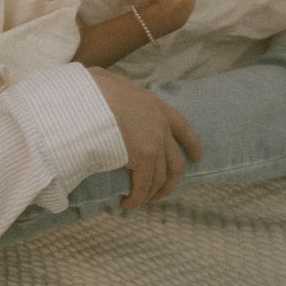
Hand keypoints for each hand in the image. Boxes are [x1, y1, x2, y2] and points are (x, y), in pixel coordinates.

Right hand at [88, 67, 201, 207]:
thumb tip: (108, 94)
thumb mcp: (112, 82)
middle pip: (175, 162)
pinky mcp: (143, 157)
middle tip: (162, 191)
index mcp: (154, 105)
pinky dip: (137, 198)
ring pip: (160, 178)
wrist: (88, 95)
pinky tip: (127, 202)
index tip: (197, 158)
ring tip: (138, 201)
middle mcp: (160, 125)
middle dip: (171, 181)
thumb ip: (118, 92)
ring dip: (151, 194)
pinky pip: (143, 185)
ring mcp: (154, 142)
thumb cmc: (93, 87)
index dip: (191, 144)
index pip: (182, 127)